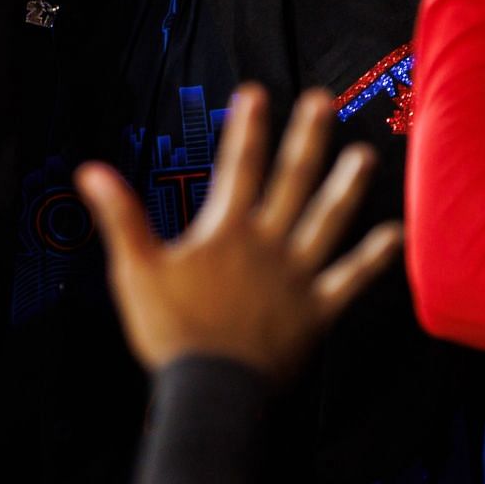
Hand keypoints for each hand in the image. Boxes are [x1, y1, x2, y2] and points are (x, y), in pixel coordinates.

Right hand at [78, 86, 402, 382]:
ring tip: (366, 153)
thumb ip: (121, 216)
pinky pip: (350, 280)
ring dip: (346, 186)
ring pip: (327, 221)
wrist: (211, 391)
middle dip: (307, 138)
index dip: (247, 128)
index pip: (239, 167)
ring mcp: (296, 277)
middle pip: (291, 181)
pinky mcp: (316, 312)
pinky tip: (394, 234)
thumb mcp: (136, 270)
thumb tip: (91, 171)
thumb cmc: (170, 333)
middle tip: (323, 100)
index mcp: (226, 232)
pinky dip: (372, 258)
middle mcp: (268, 245)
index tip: (256, 92)